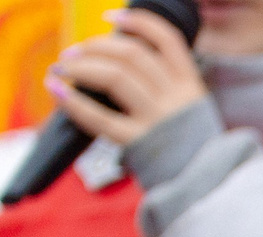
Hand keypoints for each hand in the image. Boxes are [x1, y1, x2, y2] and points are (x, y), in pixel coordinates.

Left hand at [45, 9, 209, 148]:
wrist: (207, 191)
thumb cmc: (189, 151)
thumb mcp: (190, 112)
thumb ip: (166, 88)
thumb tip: (117, 62)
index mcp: (191, 86)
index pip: (166, 39)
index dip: (137, 21)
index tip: (110, 18)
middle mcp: (176, 99)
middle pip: (131, 54)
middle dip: (95, 47)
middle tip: (71, 54)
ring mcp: (158, 120)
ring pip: (114, 76)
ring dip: (80, 66)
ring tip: (61, 69)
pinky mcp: (139, 143)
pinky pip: (99, 117)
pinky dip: (72, 100)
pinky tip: (55, 90)